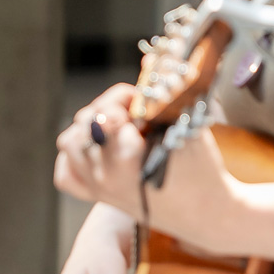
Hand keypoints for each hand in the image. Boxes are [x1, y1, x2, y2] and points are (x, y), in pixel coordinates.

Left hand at [54, 86, 239, 253]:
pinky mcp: (98, 196)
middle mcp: (107, 175)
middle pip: (85, 122)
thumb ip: (167, 93)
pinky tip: (98, 146)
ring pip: (69, 143)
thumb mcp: (190, 127)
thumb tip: (148, 59)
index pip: (106, 112)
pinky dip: (75, 156)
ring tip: (117, 128)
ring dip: (89, 128)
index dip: (125, 99)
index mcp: (129, 159)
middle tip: (135, 115)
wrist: (208, 214)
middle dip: (109, 108)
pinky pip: (65, 173)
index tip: (144, 101)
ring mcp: (99, 188)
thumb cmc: (203, 171)